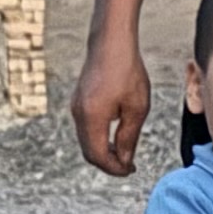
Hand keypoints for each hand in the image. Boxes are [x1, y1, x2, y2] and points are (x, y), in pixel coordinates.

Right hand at [72, 36, 153, 176]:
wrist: (111, 43)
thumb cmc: (128, 72)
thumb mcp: (137, 107)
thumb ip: (129, 137)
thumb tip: (125, 160)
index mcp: (92, 117)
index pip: (98, 156)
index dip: (114, 168)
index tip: (131, 170)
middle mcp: (78, 114)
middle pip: (89, 152)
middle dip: (108, 163)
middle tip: (128, 166)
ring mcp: (76, 107)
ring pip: (86, 141)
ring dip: (103, 152)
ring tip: (125, 153)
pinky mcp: (78, 101)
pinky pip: (85, 129)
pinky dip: (98, 139)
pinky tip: (115, 137)